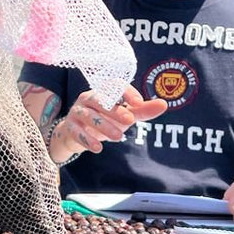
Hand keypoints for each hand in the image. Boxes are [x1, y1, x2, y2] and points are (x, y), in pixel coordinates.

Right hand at [49, 85, 166, 162]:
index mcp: (103, 92)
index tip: (139, 103)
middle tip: (130, 121)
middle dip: (115, 110)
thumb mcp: (124, 115)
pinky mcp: (69, 127)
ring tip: (118, 137)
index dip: (126, 92)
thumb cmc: (104, 120)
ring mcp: (77, 112)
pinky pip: (76, 132)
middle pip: (100, 100)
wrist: (75, 134)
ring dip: (104, 126)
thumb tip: (164, 104)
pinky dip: (87, 140)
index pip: (114, 85)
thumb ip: (142, 110)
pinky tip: (98, 148)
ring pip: (89, 116)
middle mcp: (88, 99)